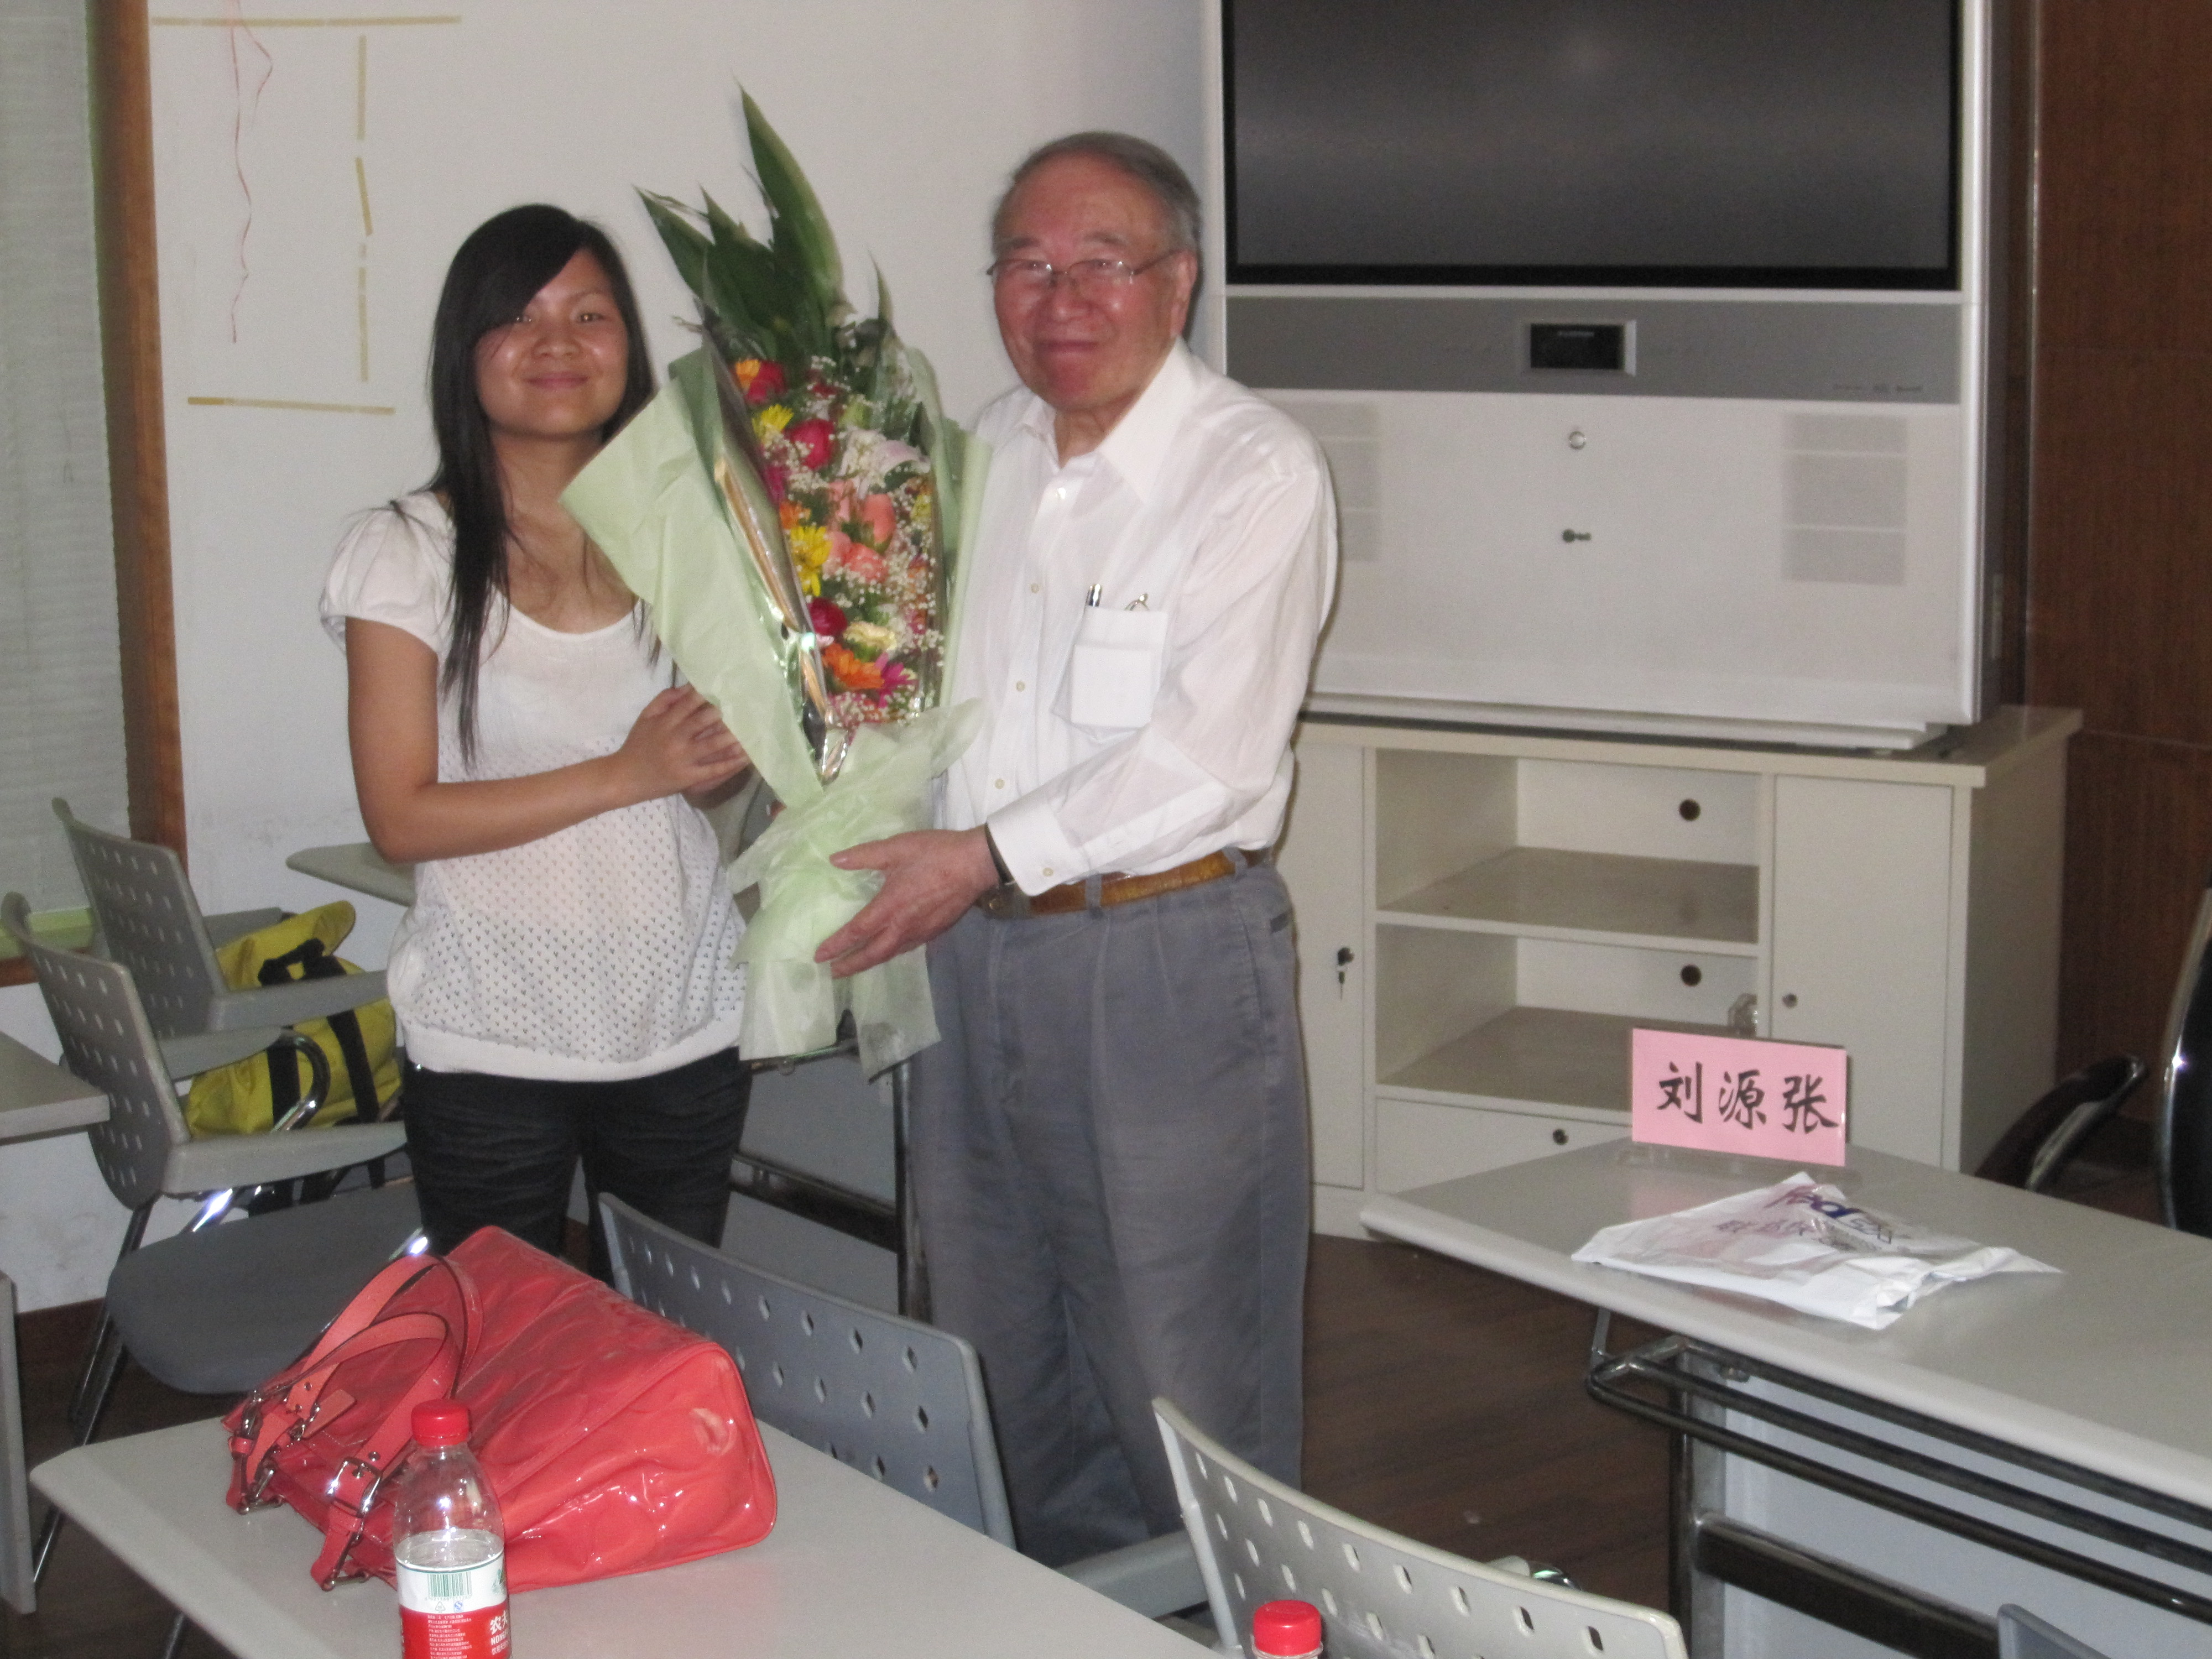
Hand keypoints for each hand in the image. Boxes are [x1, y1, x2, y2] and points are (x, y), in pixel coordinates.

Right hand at [615, 687, 748, 803]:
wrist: (624, 777)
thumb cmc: (637, 745)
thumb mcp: (646, 717)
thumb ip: (664, 700)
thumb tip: (689, 687)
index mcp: (665, 722)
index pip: (689, 704)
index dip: (707, 695)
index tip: (725, 688)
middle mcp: (675, 739)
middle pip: (702, 722)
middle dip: (722, 713)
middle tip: (743, 705)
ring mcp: (683, 759)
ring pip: (711, 745)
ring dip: (732, 737)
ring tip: (751, 729)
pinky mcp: (688, 777)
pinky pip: (713, 770)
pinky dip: (730, 764)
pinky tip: (746, 757)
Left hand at [814, 828, 998, 977]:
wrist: (976, 864)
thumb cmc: (935, 854)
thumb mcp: (896, 848)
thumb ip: (864, 855)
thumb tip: (835, 860)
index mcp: (890, 907)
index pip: (856, 932)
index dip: (836, 945)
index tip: (819, 957)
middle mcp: (903, 926)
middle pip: (872, 954)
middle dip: (851, 965)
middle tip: (833, 973)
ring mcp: (921, 932)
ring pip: (890, 954)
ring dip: (870, 962)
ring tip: (856, 965)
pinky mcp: (935, 931)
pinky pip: (907, 948)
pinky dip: (892, 953)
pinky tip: (890, 949)